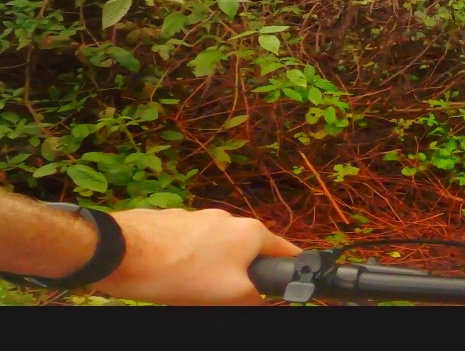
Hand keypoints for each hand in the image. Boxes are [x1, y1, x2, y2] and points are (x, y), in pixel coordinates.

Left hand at [91, 207, 301, 304]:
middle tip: (227, 294)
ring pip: (216, 249)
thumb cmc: (181, 272)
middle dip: (240, 273)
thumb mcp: (228, 294)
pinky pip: (189, 245)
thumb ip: (254, 298)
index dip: (289, 268)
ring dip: (211, 267)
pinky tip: (171, 276)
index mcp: (250, 232)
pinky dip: (186, 261)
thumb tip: (260, 300)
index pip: (284, 250)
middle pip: (246, 251)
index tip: (286, 283)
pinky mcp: (172, 222)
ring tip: (192, 288)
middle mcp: (228, 219)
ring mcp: (199, 218)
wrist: (121, 252)